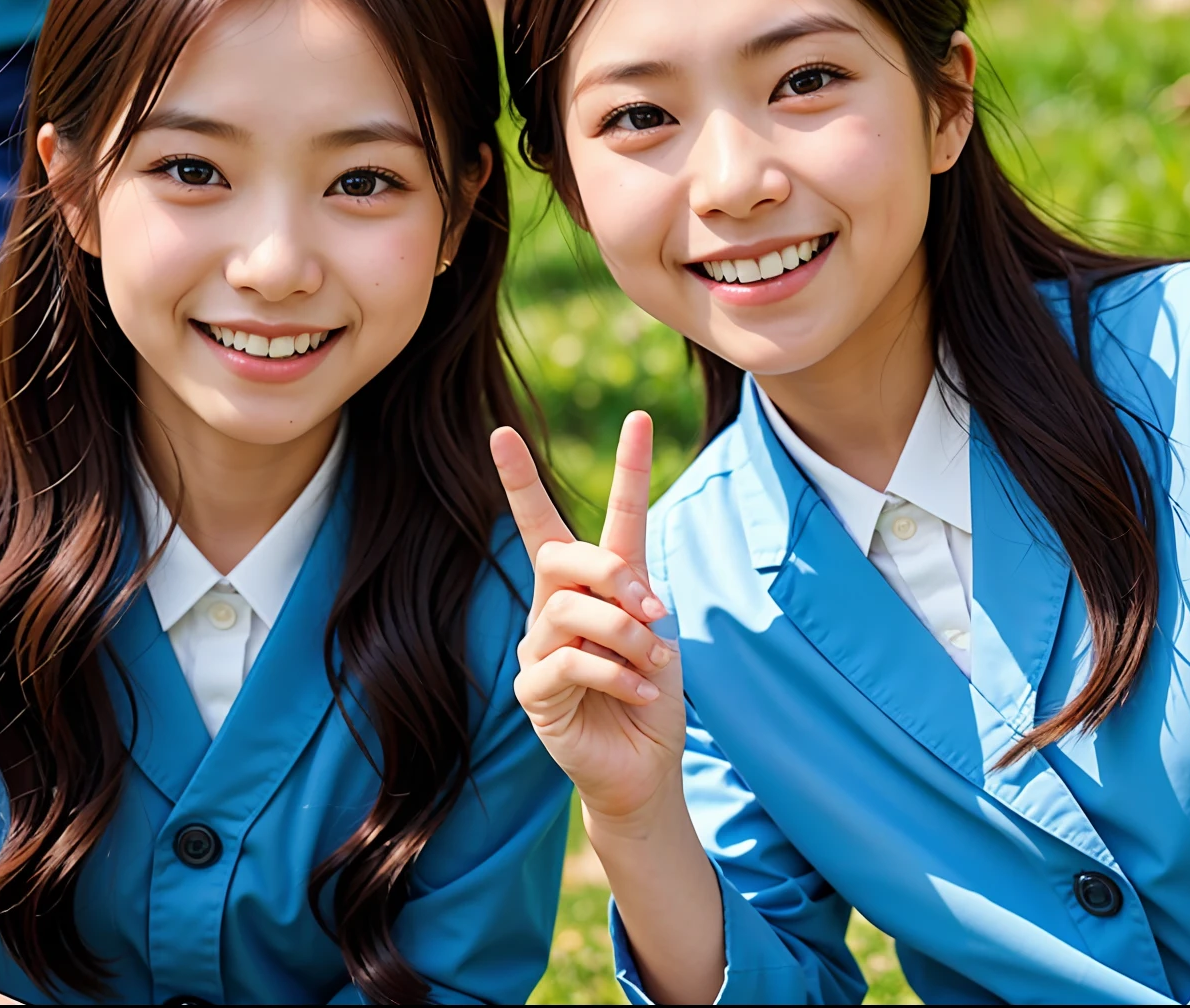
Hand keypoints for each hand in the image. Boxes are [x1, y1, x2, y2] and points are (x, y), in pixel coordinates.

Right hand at [492, 412, 686, 824]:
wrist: (644, 767)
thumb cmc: (650, 692)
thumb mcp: (654, 633)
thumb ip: (634, 598)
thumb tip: (624, 590)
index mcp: (586, 585)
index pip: (566, 519)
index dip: (571, 473)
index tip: (585, 422)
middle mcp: (553, 607)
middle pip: (564, 554)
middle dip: (612, 573)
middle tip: (654, 608)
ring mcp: (537, 648)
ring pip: (570, 609)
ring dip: (625, 633)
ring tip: (652, 661)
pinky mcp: (534, 691)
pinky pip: (570, 663)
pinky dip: (616, 673)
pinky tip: (640, 690)